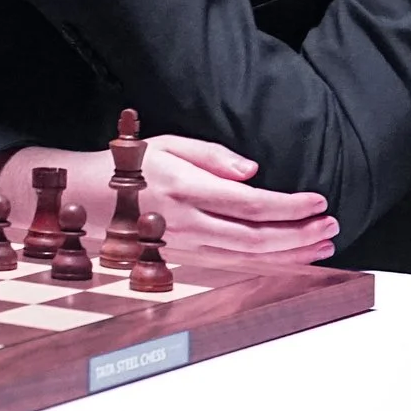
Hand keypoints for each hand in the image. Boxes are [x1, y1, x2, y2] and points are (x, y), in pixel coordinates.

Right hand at [0, 138, 335, 266]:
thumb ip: (212, 156)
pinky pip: (234, 265)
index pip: (251, 204)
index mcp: (185, 188)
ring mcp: (186, 246)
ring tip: (322, 245)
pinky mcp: (184, 259)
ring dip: (291, 253)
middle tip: (331, 227)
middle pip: (257, 238)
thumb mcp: (166, 145)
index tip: (319, 202)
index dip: (290, 207)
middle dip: (301, 235)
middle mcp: (188, 222)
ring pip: (249, 258)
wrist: (79, 200)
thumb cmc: (126, 166)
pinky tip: (288, 260)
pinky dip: (267, 264)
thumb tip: (253, 172)